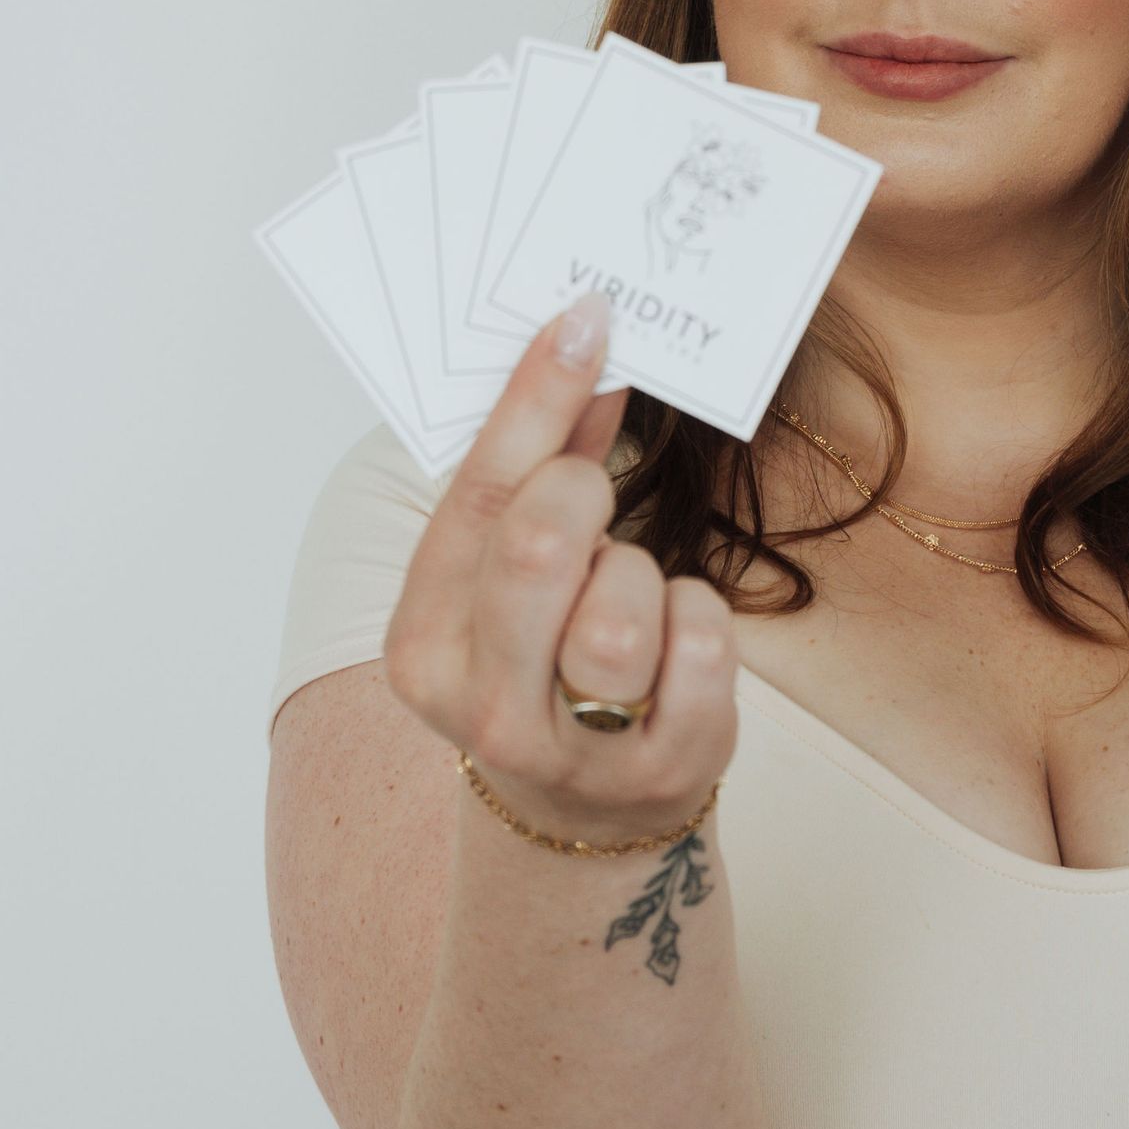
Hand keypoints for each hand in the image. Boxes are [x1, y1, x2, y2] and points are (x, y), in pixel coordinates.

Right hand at [383, 293, 739, 847]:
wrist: (582, 808)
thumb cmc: (542, 660)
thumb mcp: (507, 581)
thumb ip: (539, 472)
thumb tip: (586, 345)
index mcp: (422, 642)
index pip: (480, 494)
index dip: (537, 396)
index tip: (586, 319)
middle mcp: (482, 704)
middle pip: (542, 542)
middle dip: (585, 493)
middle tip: (596, 496)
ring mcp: (575, 746)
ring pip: (628, 600)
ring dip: (643, 571)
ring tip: (629, 595)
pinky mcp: (666, 765)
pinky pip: (706, 640)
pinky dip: (701, 616)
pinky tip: (675, 640)